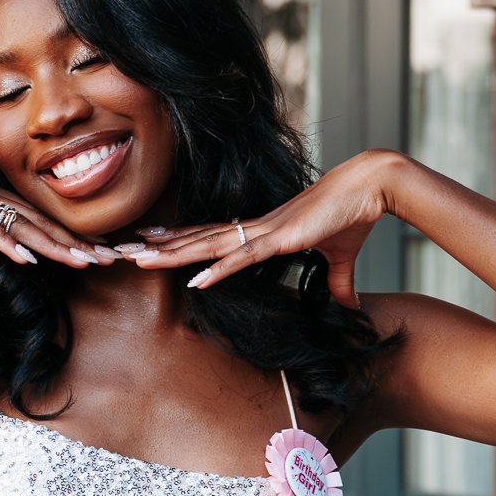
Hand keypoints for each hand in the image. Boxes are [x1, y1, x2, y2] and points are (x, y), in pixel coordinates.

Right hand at [0, 83, 116, 269]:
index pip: (38, 220)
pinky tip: (30, 259)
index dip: (68, 236)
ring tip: (85, 262)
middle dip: (76, 244)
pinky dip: (8, 243)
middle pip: (41, 225)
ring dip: (55, 248)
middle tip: (111, 259)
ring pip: (23, 228)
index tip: (96, 250)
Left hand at [122, 149, 406, 306]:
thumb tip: (350, 307)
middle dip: (160, 248)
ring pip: (208, 247)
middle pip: (197, 241)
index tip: (149, 243)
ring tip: (139, 259)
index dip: (179, 242)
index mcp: (262, 231)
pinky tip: (194, 281)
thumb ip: (339, 284)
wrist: (372, 188)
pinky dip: (218, 270)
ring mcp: (265, 233)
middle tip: (123, 252)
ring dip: (174, 256)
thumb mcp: (341, 260)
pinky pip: (242, 258)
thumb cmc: (353, 216)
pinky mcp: (281, 239)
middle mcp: (255, 229)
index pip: (210, 238)